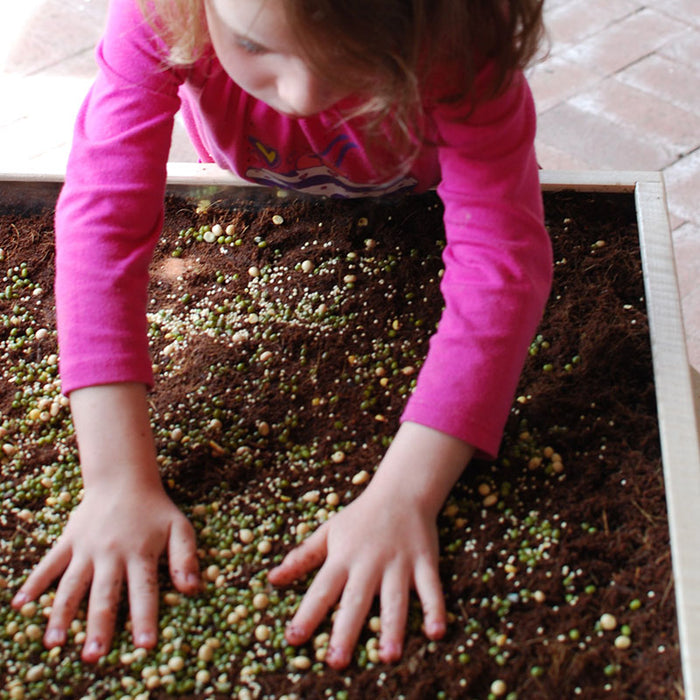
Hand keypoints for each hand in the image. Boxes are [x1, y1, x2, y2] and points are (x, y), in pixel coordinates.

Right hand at [11, 383, 199, 661]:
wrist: (124, 479)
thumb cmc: (155, 510)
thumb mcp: (180, 527)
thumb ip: (186, 557)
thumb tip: (192, 589)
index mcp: (141, 553)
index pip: (144, 590)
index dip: (145, 618)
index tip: (144, 645)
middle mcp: (112, 554)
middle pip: (105, 594)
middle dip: (99, 626)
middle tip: (94, 656)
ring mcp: (86, 549)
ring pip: (72, 585)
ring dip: (62, 614)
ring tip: (55, 643)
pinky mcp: (68, 542)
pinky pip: (48, 564)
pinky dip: (34, 583)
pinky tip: (20, 605)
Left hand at [268, 421, 473, 668]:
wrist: (401, 491)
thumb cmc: (361, 515)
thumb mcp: (328, 531)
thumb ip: (303, 557)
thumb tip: (272, 579)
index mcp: (342, 557)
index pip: (321, 590)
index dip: (306, 614)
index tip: (293, 639)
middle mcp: (369, 563)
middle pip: (355, 600)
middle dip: (346, 630)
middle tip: (336, 662)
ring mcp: (398, 563)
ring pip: (394, 599)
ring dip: (392, 627)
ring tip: (389, 657)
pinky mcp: (424, 562)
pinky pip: (431, 588)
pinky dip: (435, 609)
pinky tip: (436, 633)